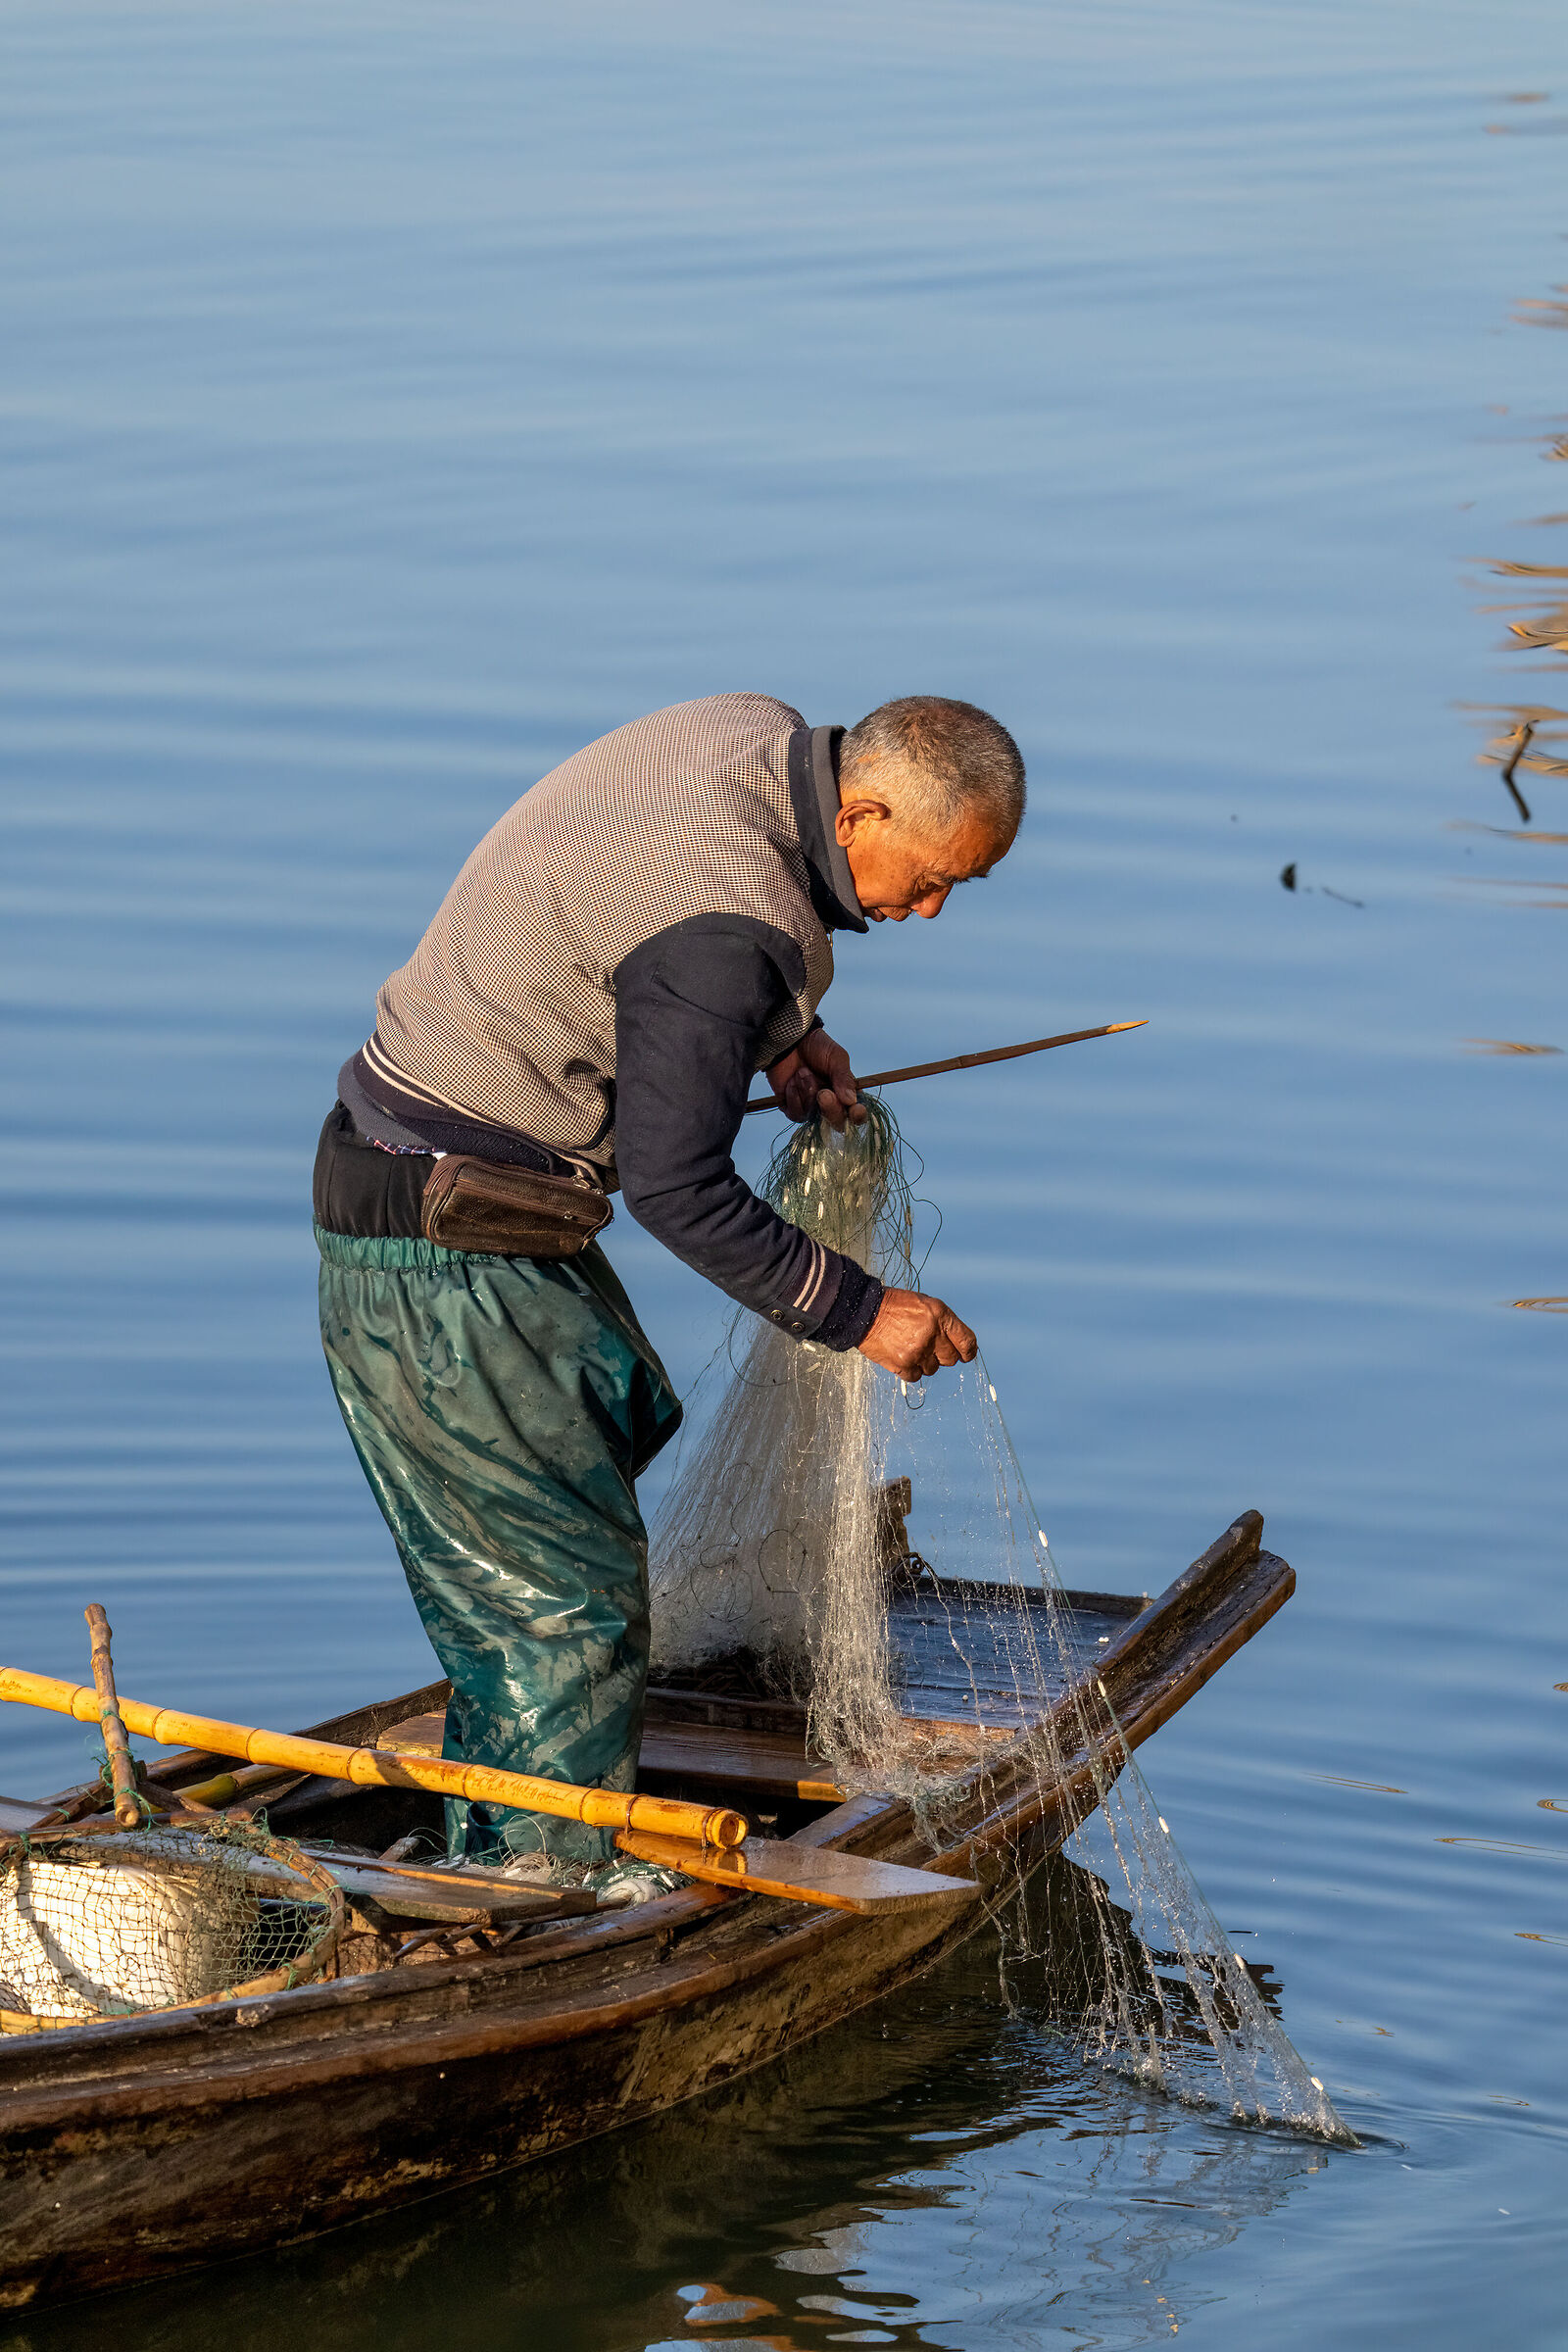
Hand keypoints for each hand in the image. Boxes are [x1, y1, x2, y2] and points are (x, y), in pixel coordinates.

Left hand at [767, 1028, 866, 1130]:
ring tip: (802, 1071)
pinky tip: (791, 1081)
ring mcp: (811, 1107)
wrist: (789, 1040)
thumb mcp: (836, 1058)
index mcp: (846, 1092)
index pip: (856, 1112)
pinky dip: (794, 1097)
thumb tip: (850, 1101)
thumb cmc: (816, 1046)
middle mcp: (830, 1103)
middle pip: (836, 1121)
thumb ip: (844, 1079)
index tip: (856, 1110)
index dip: (857, 1115)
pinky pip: (796, 1114)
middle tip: (824, 1093)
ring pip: (814, 1117)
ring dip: (808, 1092)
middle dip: (831, 1108)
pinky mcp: (792, 1108)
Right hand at [857, 1287, 976, 1379]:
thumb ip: (943, 1323)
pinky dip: (911, 1370)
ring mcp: (917, 1351)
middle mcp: (932, 1333)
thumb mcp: (925, 1304)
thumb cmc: (895, 1306)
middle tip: (929, 1347)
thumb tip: (958, 1344)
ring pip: (933, 1368)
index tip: (966, 1355)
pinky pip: (917, 1376)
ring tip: (910, 1347)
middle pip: (951, 1358)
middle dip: (943, 1355)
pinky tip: (902, 1356)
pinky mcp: (903, 1364)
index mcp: (940, 1315)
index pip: (967, 1341)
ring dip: (925, 1362)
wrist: (863, 1312)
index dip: (968, 1351)